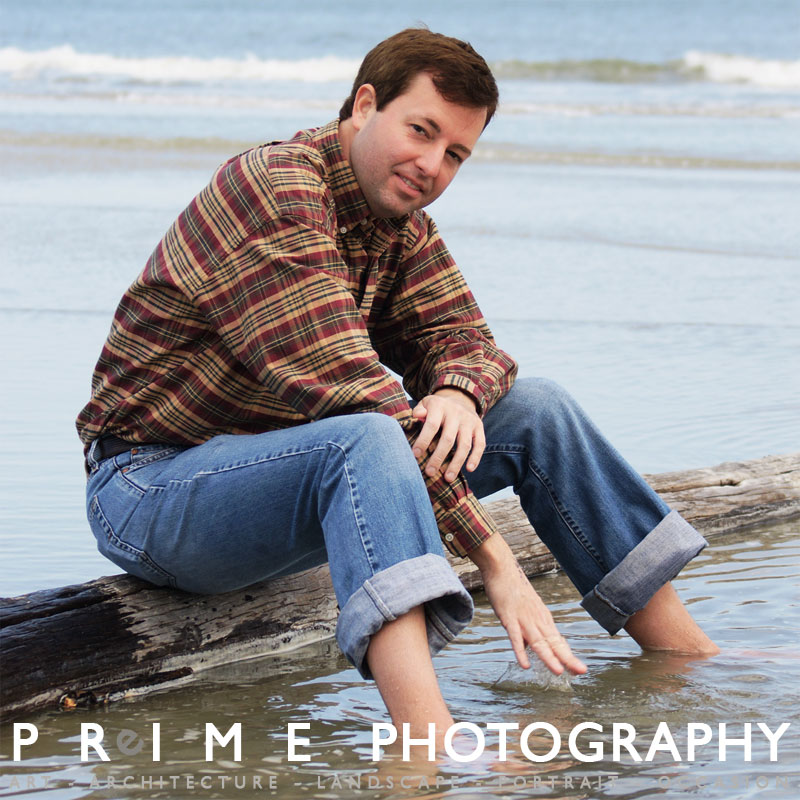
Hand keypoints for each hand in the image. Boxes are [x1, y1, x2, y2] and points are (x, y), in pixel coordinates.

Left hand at [411, 388, 483, 482]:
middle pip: (448, 438)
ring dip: (456, 463)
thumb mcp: (426, 404)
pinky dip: (476, 457)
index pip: (431, 425)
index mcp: (440, 406)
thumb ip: (419, 410)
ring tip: (448, 478)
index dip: (423, 440)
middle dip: (438, 457)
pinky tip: (469, 469)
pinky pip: (480, 444)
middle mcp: (456, 413)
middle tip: (429, 473)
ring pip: (464, 445)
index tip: (415, 455)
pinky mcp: (479, 427)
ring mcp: (469, 421)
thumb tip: (417, 416)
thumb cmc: (437, 407)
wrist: (460, 399)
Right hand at [471, 534, 586, 675]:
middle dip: (567, 658)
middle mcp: (537, 619)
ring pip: (538, 641)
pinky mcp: (509, 616)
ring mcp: (524, 618)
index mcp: (542, 618)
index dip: (568, 656)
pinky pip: (515, 636)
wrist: (502, 567)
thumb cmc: (512, 588)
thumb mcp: (524, 610)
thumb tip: (526, 647)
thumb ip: (527, 629)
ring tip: (558, 671)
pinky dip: (520, 651)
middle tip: (580, 671)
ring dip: (548, 657)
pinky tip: (524, 664)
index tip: (579, 669)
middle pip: (553, 642)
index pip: (558, 641)